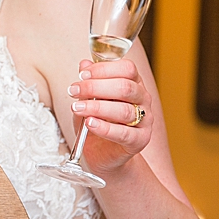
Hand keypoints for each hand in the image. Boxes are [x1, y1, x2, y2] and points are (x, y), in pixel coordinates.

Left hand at [66, 58, 152, 175]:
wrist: (103, 154)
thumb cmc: (97, 122)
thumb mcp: (88, 99)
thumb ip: (89, 82)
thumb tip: (84, 64)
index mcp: (134, 84)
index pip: (127, 69)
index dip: (104, 69)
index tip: (81, 75)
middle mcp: (143, 100)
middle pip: (125, 87)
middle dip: (95, 87)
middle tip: (73, 91)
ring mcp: (145, 120)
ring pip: (124, 110)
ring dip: (97, 107)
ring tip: (77, 108)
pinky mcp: (140, 140)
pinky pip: (123, 133)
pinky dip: (104, 128)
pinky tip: (90, 123)